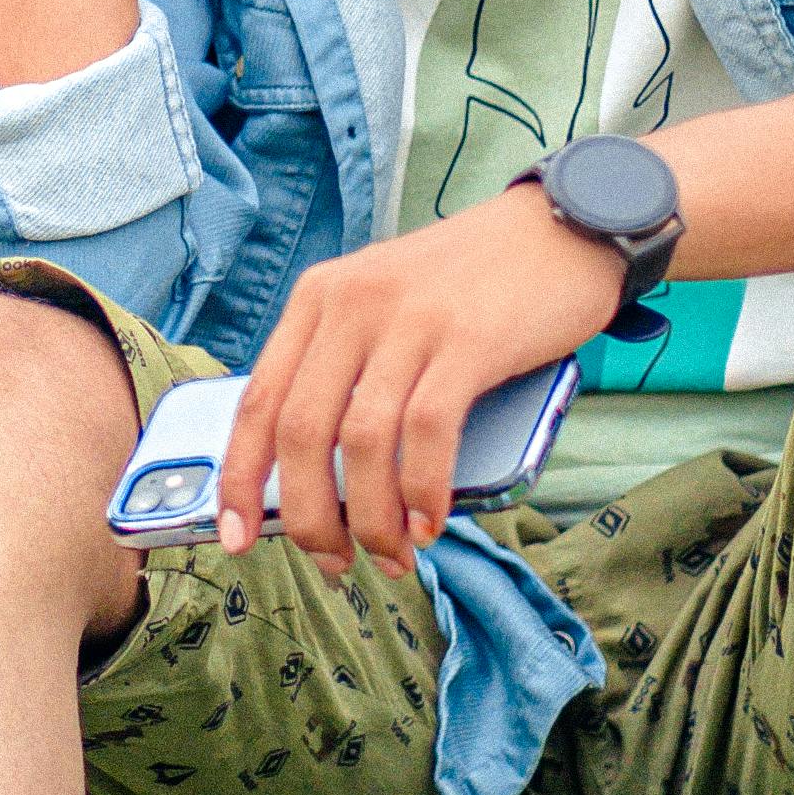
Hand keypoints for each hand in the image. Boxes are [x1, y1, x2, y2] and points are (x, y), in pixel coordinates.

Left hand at [217, 189, 628, 578]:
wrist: (559, 231)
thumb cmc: (470, 289)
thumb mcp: (387, 312)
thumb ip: (350, 374)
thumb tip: (320, 483)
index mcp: (318, 300)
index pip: (257, 401)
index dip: (239, 478)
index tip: (235, 537)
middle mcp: (352, 304)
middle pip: (301, 430)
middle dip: (308, 514)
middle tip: (333, 563)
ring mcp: (410, 319)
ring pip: (362, 442)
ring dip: (369, 517)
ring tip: (391, 556)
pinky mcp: (469, 338)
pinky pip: (428, 432)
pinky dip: (422, 491)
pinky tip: (429, 523)